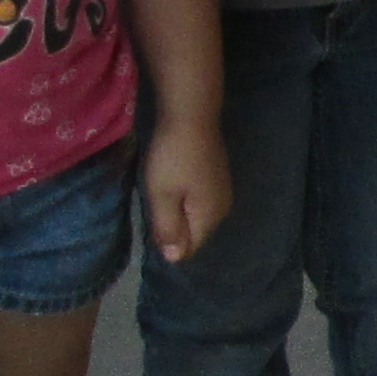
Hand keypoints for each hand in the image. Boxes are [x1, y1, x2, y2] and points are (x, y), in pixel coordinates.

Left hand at [139, 109, 230, 266]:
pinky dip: (186, 198)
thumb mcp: (162, 196)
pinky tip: (174, 181)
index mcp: (209, 217)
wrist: (192, 116)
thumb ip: (168, 229)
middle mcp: (222, 209)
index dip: (166, 239)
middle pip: (194, 232)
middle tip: (154, 203)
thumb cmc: (173, 158)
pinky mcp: (219, 177)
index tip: (153, 216)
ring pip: (197, 215)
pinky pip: (200, 200)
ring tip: (162, 191)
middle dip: (173, 227)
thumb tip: (174, 259)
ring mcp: (223, 191)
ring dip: (178, 211)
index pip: (188, 247)